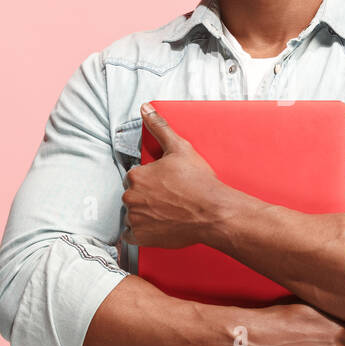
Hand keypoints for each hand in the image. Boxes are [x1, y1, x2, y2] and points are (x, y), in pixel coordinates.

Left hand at [120, 102, 232, 249]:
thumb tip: (146, 109)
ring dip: (144, 213)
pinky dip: (141, 232)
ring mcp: (136, 219)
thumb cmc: (199, 182)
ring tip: (167, 211)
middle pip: (133, 195)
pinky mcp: (142, 237)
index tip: (165, 183)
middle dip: (146, 196)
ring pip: (133, 214)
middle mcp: (131, 197)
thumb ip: (159, 127)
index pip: (135, 177)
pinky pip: (131, 235)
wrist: (213, 212)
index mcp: (136, 176)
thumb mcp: (180, 148)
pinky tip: (157, 226)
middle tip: (168, 198)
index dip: (151, 179)